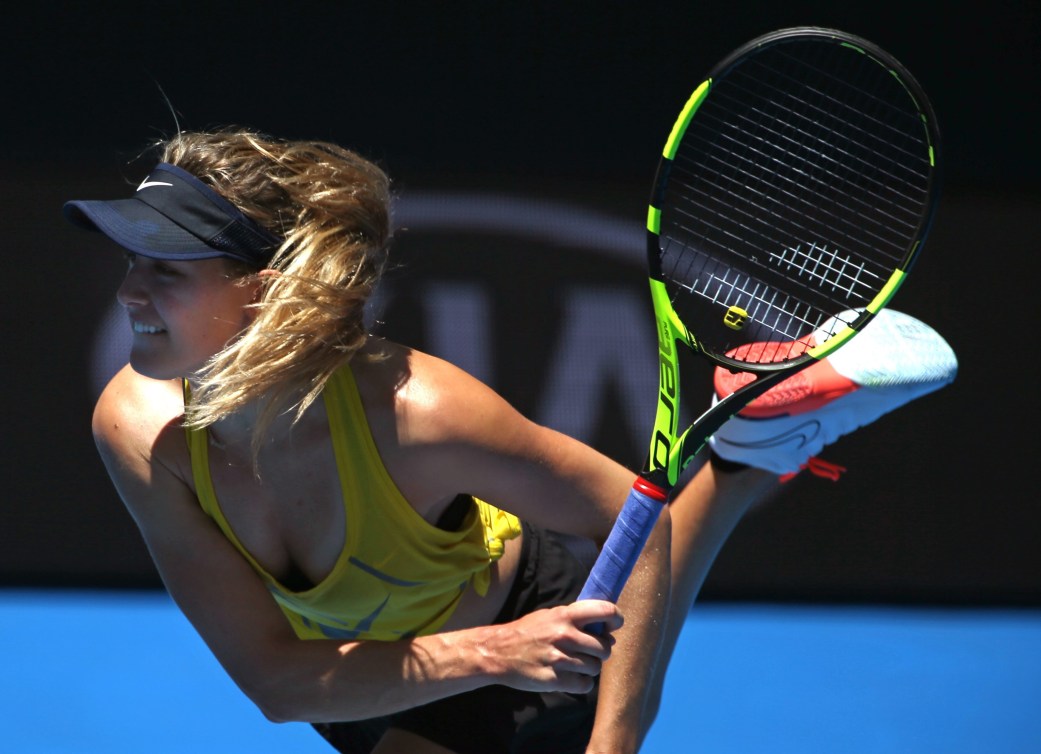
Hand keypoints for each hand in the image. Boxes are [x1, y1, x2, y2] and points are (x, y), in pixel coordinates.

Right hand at [481, 600, 622, 693]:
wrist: (497, 652)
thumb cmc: (527, 632)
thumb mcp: (549, 615)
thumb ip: (575, 619)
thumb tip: (607, 630)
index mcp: (565, 615)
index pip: (605, 611)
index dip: (616, 619)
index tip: (614, 626)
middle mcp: (565, 635)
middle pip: (605, 647)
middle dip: (601, 651)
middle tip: (590, 651)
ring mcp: (560, 659)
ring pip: (595, 668)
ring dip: (590, 668)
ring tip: (576, 664)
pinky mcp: (554, 680)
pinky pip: (585, 685)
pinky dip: (582, 683)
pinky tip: (571, 677)